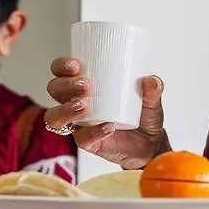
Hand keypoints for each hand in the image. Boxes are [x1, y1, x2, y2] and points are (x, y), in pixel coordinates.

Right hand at [43, 58, 170, 169]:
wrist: (150, 143)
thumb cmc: (142, 116)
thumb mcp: (151, 99)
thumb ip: (154, 89)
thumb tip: (152, 80)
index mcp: (86, 87)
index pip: (62, 72)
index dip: (61, 67)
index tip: (76, 65)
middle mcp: (75, 103)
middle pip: (55, 90)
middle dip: (65, 85)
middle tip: (86, 86)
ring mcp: (79, 124)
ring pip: (55, 116)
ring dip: (65, 109)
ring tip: (84, 106)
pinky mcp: (87, 142)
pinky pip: (82, 138)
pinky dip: (94, 132)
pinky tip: (108, 126)